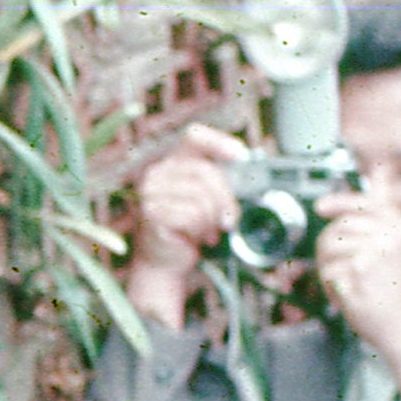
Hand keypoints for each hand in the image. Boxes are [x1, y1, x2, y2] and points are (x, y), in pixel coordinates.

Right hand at [122, 125, 245, 330]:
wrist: (163, 262)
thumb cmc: (187, 230)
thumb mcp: (204, 200)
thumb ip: (218, 182)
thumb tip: (249, 168)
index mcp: (170, 164)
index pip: (194, 137)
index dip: (219, 142)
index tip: (241, 156)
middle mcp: (156, 174)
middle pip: (205, 171)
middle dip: (225, 198)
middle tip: (230, 219)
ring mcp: (151, 193)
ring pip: (200, 195)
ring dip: (211, 219)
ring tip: (208, 231)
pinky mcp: (152, 213)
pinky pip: (191, 214)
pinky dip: (200, 229)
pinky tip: (196, 237)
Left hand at [313, 189, 400, 390]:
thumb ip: (388, 221)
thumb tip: (380, 175)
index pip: (366, 203)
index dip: (340, 202)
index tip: (321, 207)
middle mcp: (393, 236)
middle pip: (340, 226)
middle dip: (330, 248)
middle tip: (338, 270)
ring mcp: (376, 252)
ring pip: (329, 246)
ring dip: (328, 268)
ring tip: (345, 286)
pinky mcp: (359, 271)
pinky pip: (328, 271)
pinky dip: (331, 288)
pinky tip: (348, 299)